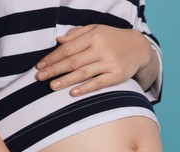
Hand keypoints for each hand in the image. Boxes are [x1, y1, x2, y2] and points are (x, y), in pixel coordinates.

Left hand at [36, 24, 151, 95]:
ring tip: (51, 86)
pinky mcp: (117, 75)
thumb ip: (77, 34)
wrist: (140, 47)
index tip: (40, 65)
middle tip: (39, 77)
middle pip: (72, 61)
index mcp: (93, 36)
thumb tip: (58, 40)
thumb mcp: (97, 30)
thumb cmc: (114, 38)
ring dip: (65, 80)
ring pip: (83, 73)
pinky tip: (72, 93)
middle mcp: (100, 49)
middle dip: (54, 70)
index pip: (67, 48)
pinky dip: (85, 88)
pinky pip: (98, 83)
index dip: (52, 58)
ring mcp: (109, 63)